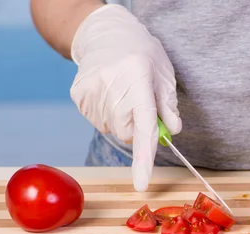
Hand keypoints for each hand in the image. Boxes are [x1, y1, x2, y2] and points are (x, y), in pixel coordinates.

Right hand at [70, 4, 180, 190]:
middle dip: (136, 126)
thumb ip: (169, 105)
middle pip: (127, 134)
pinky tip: (109, 93)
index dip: (144, 159)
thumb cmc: (142, 55)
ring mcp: (91, 92)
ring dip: (121, 118)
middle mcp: (112, 86)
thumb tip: (171, 131)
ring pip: (113, 129)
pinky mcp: (79, 96)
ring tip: (121, 91)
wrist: (105, 34)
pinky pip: (98, 121)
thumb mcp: (164, 74)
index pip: (143, 127)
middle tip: (138, 101)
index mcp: (137, 78)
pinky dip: (107, 113)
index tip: (141, 184)